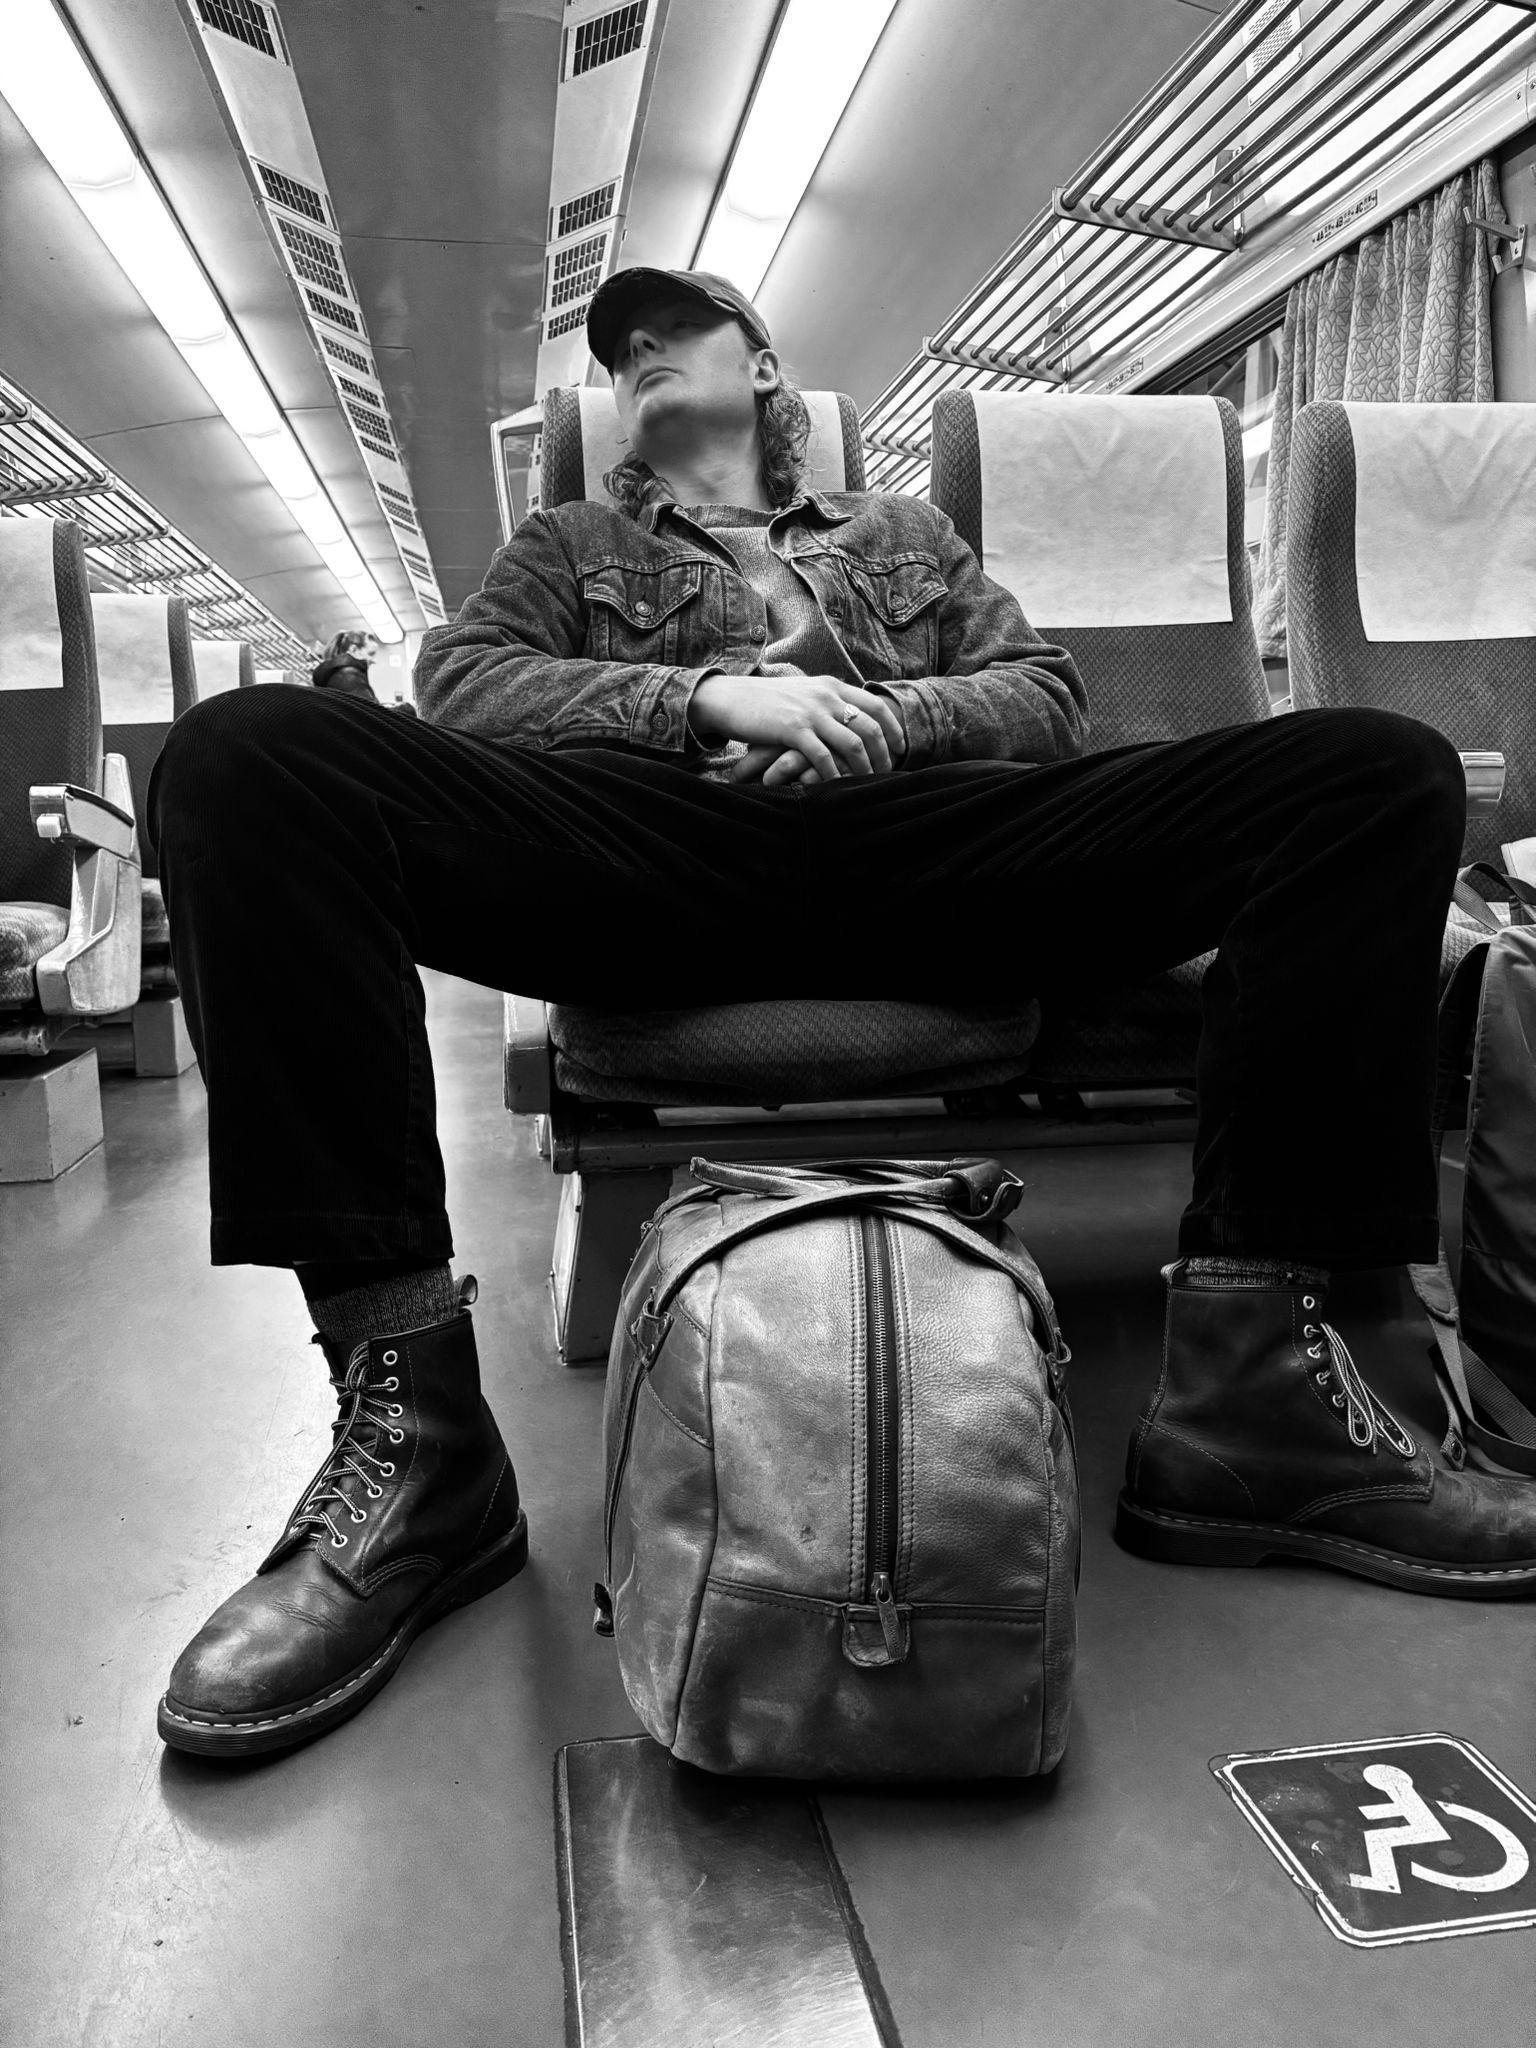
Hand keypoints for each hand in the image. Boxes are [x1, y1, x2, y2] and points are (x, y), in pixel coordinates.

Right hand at [688, 674, 905, 785]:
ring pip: (852, 744)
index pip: (877, 705)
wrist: (729, 698)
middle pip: (871, 728)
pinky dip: (833, 775)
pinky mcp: (793, 730)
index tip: (900, 748)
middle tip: (886, 774)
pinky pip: (823, 758)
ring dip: (864, 769)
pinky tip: (835, 787)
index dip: (893, 729)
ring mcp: (810, 713)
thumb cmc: (765, 701)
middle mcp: (826, 696)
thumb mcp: (803, 692)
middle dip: (884, 755)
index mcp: (831, 686)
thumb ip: (826, 700)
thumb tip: (850, 715)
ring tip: (866, 784)